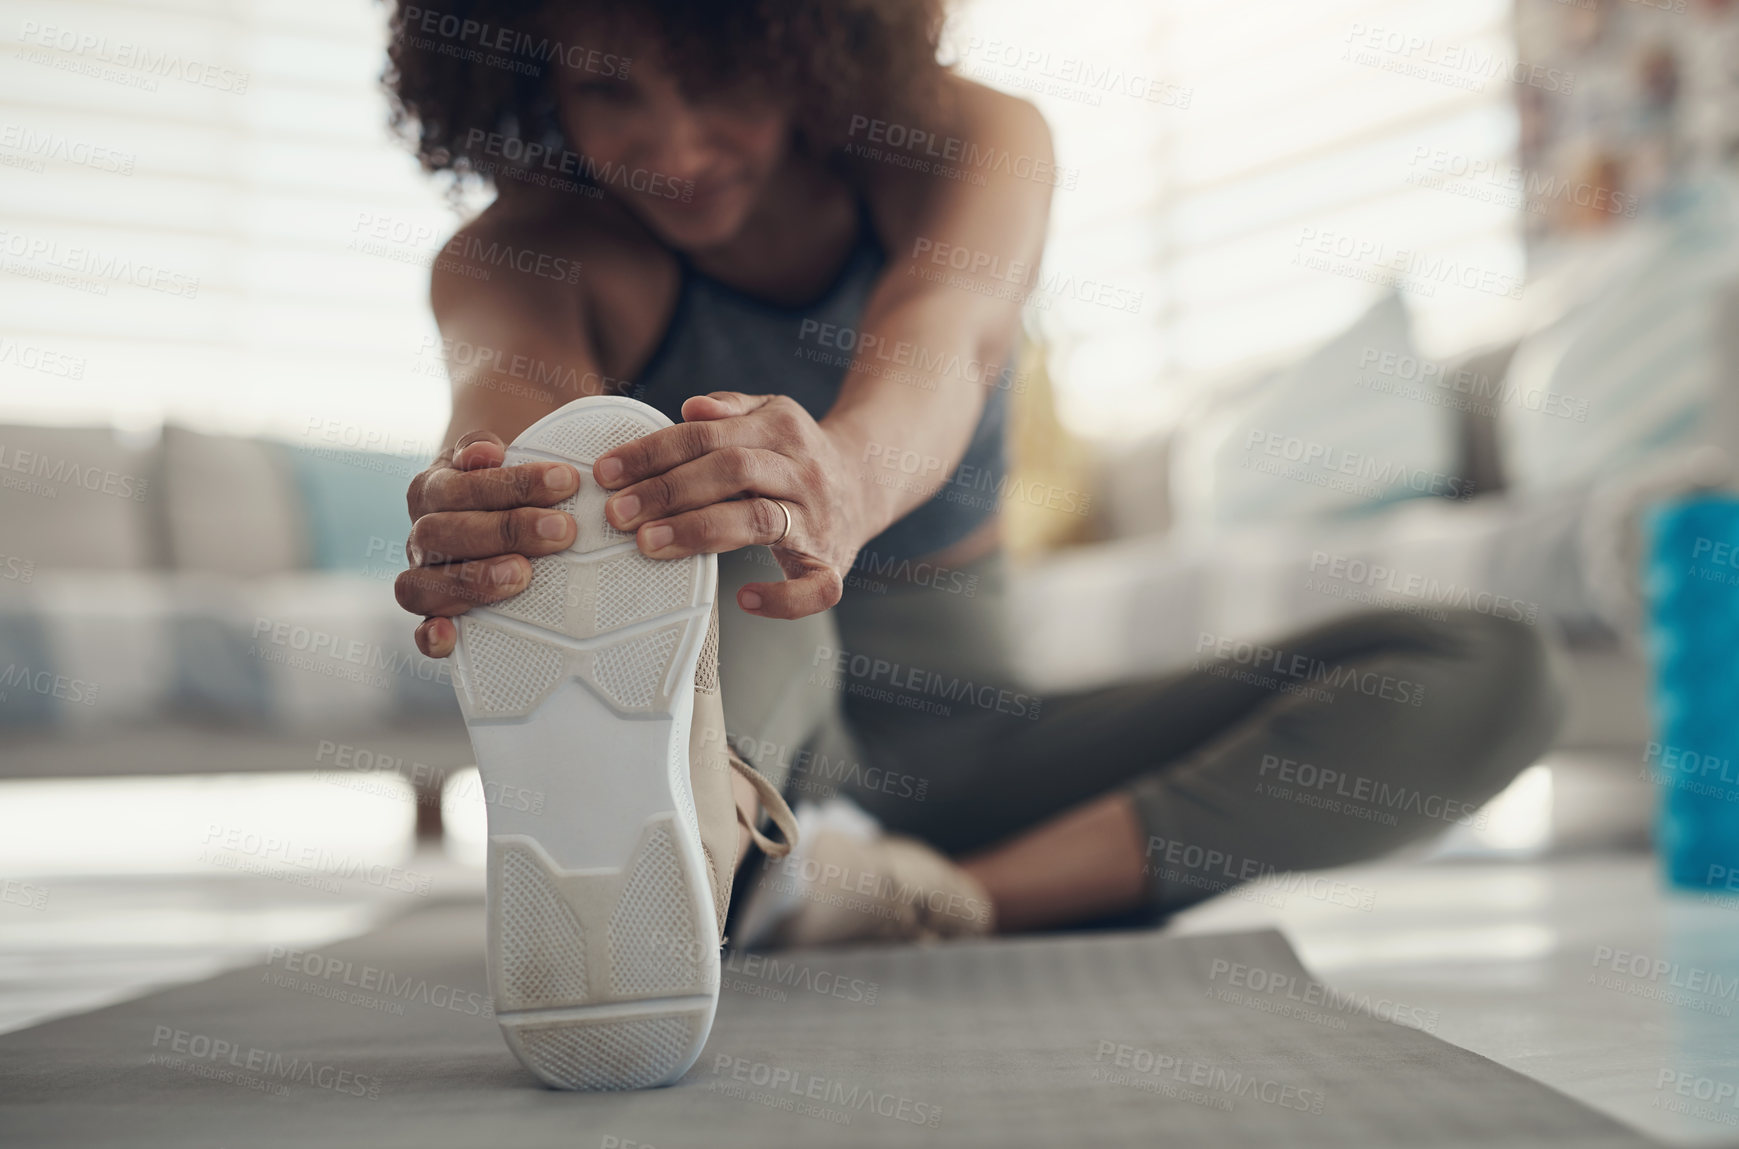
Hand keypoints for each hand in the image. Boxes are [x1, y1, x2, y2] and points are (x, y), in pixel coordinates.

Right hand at [395, 431, 581, 657]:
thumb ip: (484, 448)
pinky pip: (419, 631)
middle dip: (505, 530)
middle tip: (561, 531)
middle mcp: (421, 533)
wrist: (494, 512)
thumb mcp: (500, 456)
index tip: (565, 481)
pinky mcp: (434, 615)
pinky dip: (429, 636)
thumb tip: (485, 453)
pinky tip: (450, 636)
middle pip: (442, 533)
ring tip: (523, 574)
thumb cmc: (507, 486)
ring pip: (421, 583)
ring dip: (473, 580)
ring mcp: (422, 576)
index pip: (459, 486)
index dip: (511, 484)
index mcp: (433, 488)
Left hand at [594, 392, 871, 619]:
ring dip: (700, 531)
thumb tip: (689, 407)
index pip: (707, 435)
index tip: (606, 472)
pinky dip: (781, 599)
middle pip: (731, 471)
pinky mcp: (833, 563)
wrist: (867, 483)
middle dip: (668, 491)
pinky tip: (743, 598)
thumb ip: (730, 409)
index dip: (653, 452)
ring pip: (759, 519)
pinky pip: (815, 588)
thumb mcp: (771, 415)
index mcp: (781, 428)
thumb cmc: (797, 454)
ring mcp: (819, 518)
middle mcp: (802, 470)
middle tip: (616, 513)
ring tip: (649, 543)